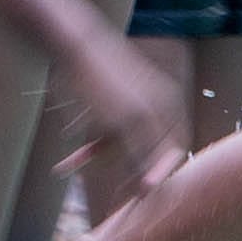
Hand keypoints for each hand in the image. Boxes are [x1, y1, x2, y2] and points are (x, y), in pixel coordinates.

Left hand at [57, 42, 188, 197]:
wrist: (74, 45)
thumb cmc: (104, 81)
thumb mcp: (127, 120)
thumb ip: (143, 151)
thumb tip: (153, 183)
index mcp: (166, 107)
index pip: (174, 150)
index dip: (161, 173)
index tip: (143, 194)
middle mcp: (153, 108)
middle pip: (148, 151)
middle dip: (129, 171)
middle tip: (117, 195)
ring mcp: (130, 107)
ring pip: (121, 146)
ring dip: (99, 159)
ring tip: (73, 167)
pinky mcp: (108, 107)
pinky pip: (103, 136)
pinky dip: (88, 149)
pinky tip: (67, 162)